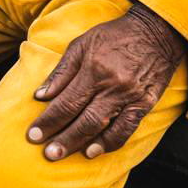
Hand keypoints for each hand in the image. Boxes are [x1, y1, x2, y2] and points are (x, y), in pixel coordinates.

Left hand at [27, 3, 186, 160]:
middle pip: (82, 120)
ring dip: (80, 144)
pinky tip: (93, 151)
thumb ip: (62, 70)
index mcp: (93, 67)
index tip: (33, 135)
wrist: (155, 32)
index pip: (66, 102)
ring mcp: (129, 96)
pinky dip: (109, 143)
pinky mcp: (144, 104)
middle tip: (46, 154)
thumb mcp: (83, 43)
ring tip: (63, 155)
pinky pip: (126, 130)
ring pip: (101, 128)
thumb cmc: (114, 35)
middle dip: (61, 139)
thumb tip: (41, 95)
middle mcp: (111, 84)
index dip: (48, 121)